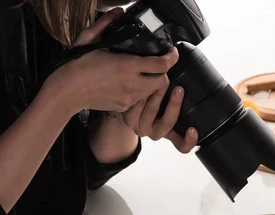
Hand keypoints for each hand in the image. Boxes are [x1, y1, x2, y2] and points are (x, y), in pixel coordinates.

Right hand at [70, 7, 197, 153]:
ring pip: (153, 91)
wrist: (66, 91)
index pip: (162, 65)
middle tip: (158, 64)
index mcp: (127, 65)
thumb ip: (106, 23)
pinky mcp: (124, 106)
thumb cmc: (76, 64)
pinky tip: (131, 84)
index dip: (171, 57)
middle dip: (164, 72)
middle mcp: (131, 83)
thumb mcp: (90, 39)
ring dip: (152, 82)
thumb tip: (118, 11)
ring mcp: (128, 97)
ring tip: (144, 74)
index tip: (172, 52)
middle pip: (163, 81)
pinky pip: (140, 100)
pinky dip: (140, 92)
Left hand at [121, 84, 198, 153]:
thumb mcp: (172, 103)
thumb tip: (200, 86)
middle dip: (174, 105)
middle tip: (179, 89)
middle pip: (167, 124)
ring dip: (157, 96)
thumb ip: (183, 101)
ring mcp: (141, 128)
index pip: (182, 145)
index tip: (192, 129)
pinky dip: (141, 96)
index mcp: (170, 134)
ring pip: (151, 113)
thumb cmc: (159, 100)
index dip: (188, 141)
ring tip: (162, 80)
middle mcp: (156, 133)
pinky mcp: (128, 120)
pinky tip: (144, 85)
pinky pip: (135, 110)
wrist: (132, 101)